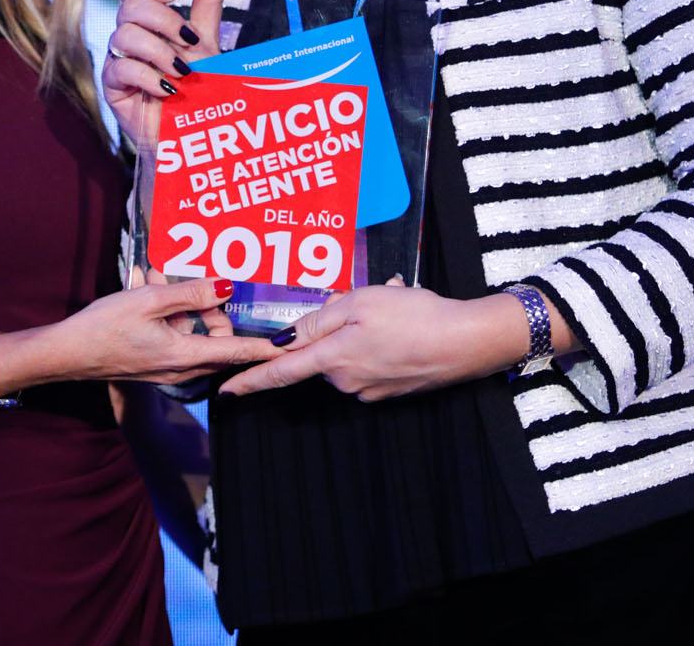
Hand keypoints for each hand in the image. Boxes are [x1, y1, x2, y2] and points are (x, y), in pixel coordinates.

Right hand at [47, 274, 275, 385]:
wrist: (64, 354)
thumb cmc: (102, 329)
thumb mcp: (149, 301)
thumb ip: (190, 294)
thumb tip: (226, 288)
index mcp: (183, 356)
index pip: (236, 353)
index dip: (264, 348)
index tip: (288, 346)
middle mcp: (179, 368)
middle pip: (216, 339)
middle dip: (210, 309)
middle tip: (191, 284)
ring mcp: (165, 367)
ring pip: (193, 333)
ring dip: (182, 305)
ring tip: (157, 279)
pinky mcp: (152, 361)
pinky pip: (173, 335)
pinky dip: (167, 313)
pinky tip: (148, 287)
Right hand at [102, 0, 226, 149]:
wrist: (194, 132)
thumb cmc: (198, 87)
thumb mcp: (207, 39)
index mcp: (147, 20)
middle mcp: (128, 36)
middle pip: (130, 5)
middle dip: (165, 21)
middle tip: (188, 43)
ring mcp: (118, 61)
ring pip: (124, 35)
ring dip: (160, 51)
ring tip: (182, 72)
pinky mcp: (113, 88)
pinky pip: (121, 68)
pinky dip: (149, 76)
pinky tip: (169, 88)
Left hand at [219, 281, 530, 401]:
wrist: (468, 342)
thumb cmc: (414, 316)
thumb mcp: (360, 303)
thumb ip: (319, 321)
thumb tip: (287, 341)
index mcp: (333, 358)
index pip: (280, 373)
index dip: (251, 381)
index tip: (226, 390)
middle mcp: (347, 382)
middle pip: (322, 354)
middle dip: (336, 329)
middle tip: (370, 302)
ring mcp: (371, 390)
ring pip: (350, 356)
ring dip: (362, 333)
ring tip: (396, 307)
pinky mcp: (392, 391)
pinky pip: (374, 361)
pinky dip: (382, 342)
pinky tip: (406, 324)